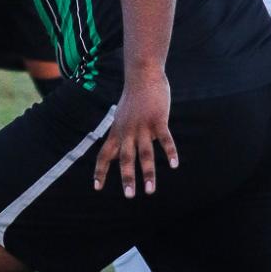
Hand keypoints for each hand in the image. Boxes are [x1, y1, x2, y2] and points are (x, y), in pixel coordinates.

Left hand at [93, 68, 177, 197]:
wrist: (142, 75)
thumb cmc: (133, 98)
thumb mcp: (121, 117)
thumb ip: (120, 135)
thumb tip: (119, 153)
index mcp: (117, 131)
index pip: (104, 155)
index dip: (100, 171)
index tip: (96, 188)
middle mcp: (127, 131)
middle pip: (126, 158)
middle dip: (127, 178)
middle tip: (129, 196)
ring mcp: (143, 126)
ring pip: (145, 154)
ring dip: (148, 173)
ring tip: (151, 191)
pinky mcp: (158, 120)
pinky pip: (165, 140)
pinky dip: (170, 152)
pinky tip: (174, 165)